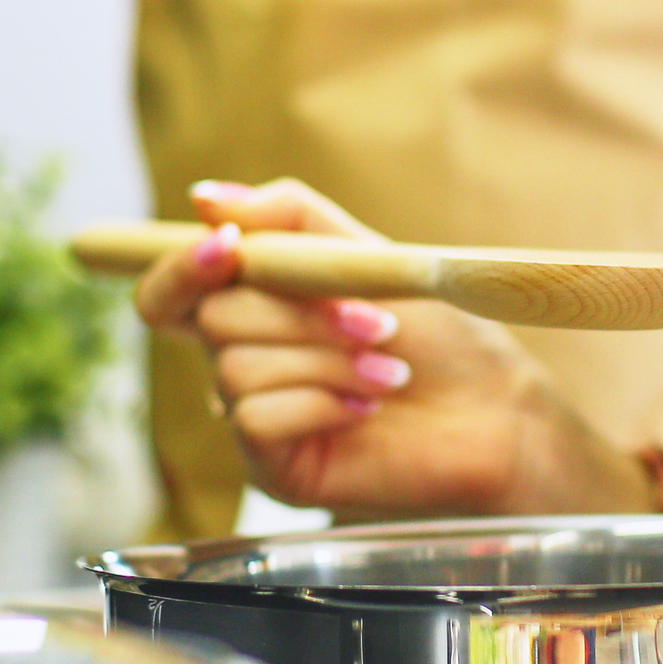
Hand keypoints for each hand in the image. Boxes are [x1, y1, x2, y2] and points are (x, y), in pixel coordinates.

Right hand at [127, 178, 653, 519]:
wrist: (493, 411)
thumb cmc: (437, 336)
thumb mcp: (363, 254)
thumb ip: (287, 218)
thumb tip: (203, 197)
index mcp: (252, 308)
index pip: (169, 291)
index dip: (182, 266)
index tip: (228, 246)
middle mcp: (240, 362)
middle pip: (213, 320)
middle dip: (301, 313)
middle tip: (377, 324)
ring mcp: (252, 416)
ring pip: (237, 370)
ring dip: (326, 360)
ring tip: (387, 372)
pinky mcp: (272, 466)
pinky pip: (255, 420)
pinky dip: (320, 402)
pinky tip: (366, 408)